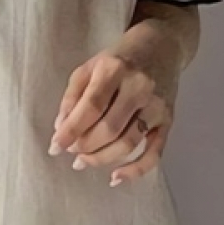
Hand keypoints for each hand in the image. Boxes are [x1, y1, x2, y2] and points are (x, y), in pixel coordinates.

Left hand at [48, 49, 177, 185]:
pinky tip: (115, 177)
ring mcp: (157, 105)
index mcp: (114, 69)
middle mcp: (139, 87)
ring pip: (128, 143)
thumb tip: (61, 128)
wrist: (161, 46)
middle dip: (84, 146)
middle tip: (70, 151)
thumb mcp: (89, 67)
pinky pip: (154, 152)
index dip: (71, 130)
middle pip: (109, 128)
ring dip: (101, 158)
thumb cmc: (118, 59)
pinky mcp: (168, 120)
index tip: (55, 146)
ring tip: (82, 161)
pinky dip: (135, 170)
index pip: (91, 106)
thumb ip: (72, 97)